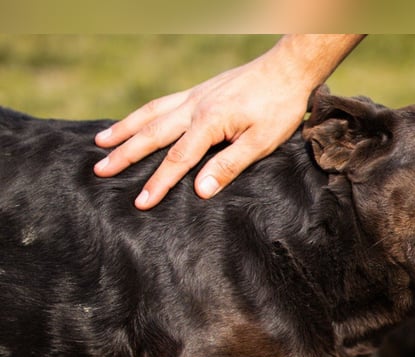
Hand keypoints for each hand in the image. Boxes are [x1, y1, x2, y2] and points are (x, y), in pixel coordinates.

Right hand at [93, 34, 363, 209]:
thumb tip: (200, 191)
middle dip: (125, 155)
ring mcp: (195, 96)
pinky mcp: (200, 91)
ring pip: (151, 114)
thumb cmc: (279, 108)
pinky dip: (143, 113)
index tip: (139, 202)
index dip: (158, 183)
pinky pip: (163, 103)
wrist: (288, 69)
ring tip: (101, 142)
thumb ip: (229, 166)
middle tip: (100, 171)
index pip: (177, 159)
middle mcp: (195, 106)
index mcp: (209, 122)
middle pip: (153, 134)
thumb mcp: (261, 143)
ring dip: (125, 129)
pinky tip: (136, 120)